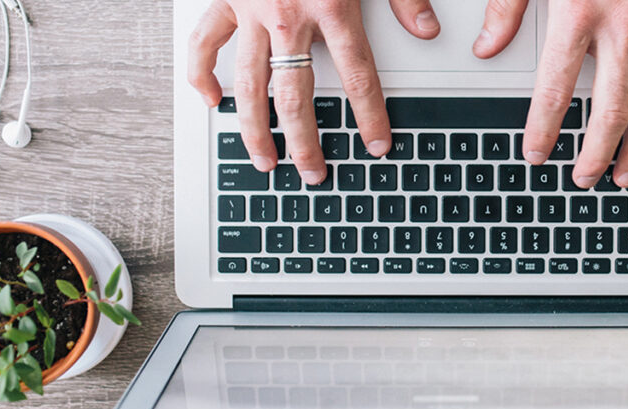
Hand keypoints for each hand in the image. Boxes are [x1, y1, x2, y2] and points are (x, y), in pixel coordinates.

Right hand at [187, 0, 442, 183]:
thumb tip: (426, 28)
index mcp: (333, 5)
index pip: (358, 76)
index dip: (370, 116)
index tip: (378, 145)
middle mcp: (289, 16)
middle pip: (296, 96)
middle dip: (306, 142)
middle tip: (314, 172)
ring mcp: (250, 10)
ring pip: (248, 84)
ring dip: (256, 128)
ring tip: (265, 162)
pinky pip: (204, 44)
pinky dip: (202, 74)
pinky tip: (210, 102)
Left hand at [474, 0, 627, 188]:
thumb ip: (508, 7)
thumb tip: (487, 48)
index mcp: (579, 12)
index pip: (555, 89)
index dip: (544, 128)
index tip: (535, 154)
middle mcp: (622, 24)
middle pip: (609, 107)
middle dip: (594, 150)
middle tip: (582, 178)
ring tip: (624, 176)